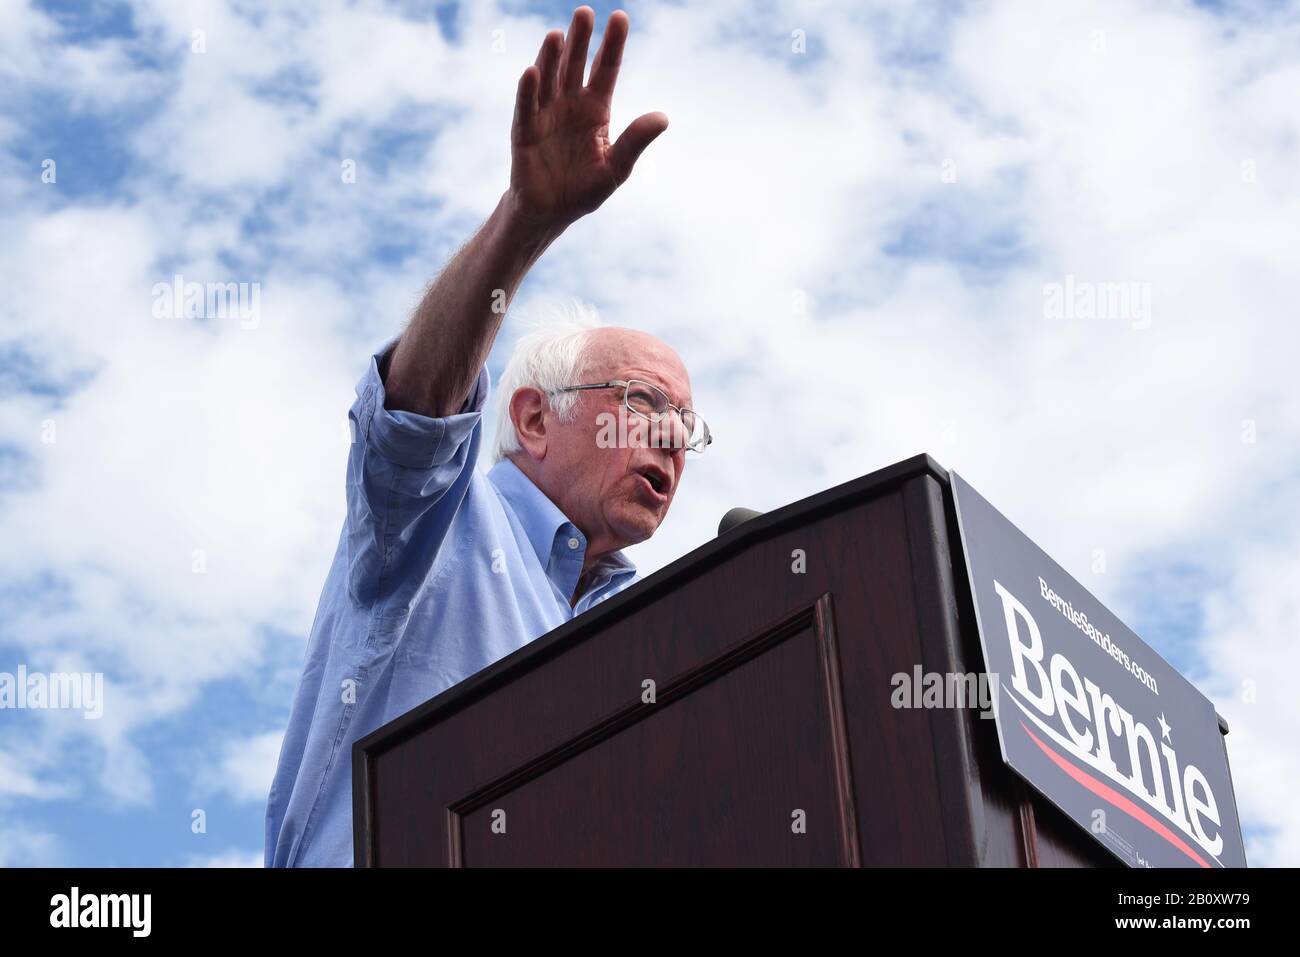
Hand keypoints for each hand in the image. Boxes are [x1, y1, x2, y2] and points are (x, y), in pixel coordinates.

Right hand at [508, 7, 667, 232]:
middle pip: (576, 66)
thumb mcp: (616, 167)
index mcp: (596, 109)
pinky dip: (528, 91)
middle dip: (580, 40)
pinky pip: (526, 108)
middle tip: (584, 13)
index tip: (620, 17)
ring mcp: (545, 115)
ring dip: (551, 58)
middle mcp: (570, 104)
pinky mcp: (524, 132)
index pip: (606, 69)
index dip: (612, 44)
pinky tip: (532, 72)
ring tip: (557, 35)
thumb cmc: (584, 189)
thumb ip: (635, 141)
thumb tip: (663, 117)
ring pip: (549, 80)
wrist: (551, 213)